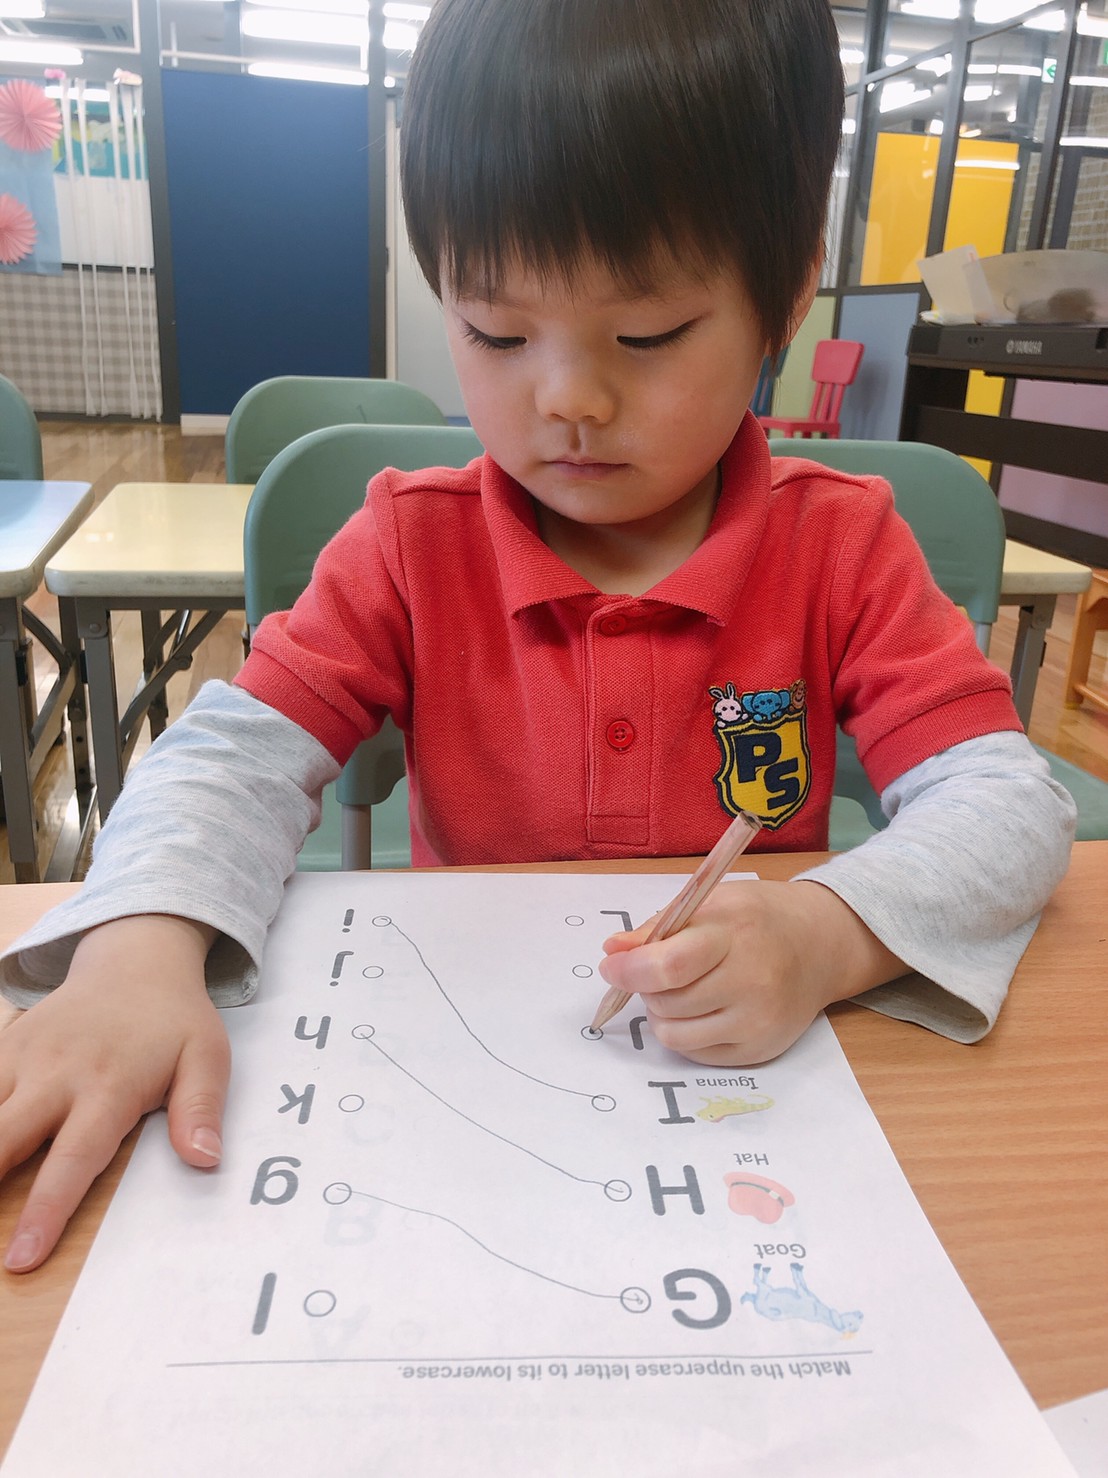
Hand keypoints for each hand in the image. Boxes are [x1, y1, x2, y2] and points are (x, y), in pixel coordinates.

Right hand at [0, 914, 229, 1272]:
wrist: (135, 960)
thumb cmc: (174, 1021)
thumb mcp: (207, 1056)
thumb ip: (201, 1109)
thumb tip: (205, 1160)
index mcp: (109, 1084)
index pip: (74, 1158)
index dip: (46, 1209)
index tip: (20, 1257)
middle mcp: (57, 1072)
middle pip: (2, 1139)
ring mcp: (22, 1057)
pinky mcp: (3, 1046)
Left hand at [597, 880, 904, 1064]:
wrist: (819, 946)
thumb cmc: (757, 919)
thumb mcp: (710, 904)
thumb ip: (658, 929)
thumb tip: (613, 953)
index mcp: (734, 934)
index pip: (670, 966)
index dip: (630, 971)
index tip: (612, 967)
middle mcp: (751, 982)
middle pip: (667, 1003)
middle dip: (649, 987)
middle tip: (661, 969)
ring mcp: (758, 1022)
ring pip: (674, 1035)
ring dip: (664, 1014)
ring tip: (683, 989)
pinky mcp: (760, 1051)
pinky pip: (696, 1054)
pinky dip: (686, 1033)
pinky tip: (704, 1009)